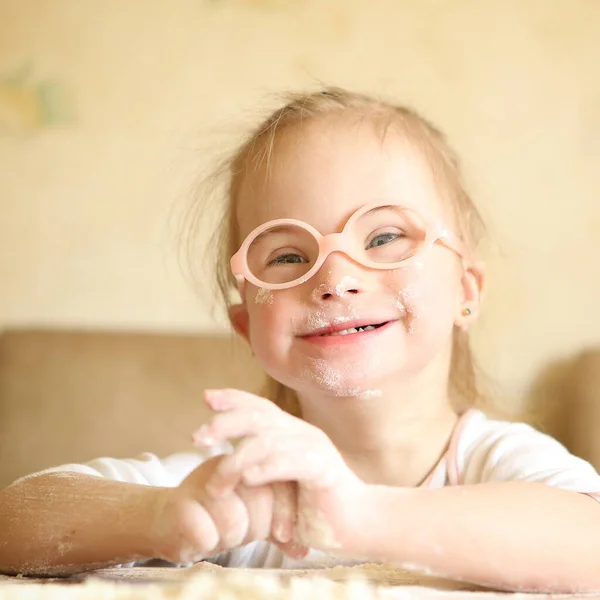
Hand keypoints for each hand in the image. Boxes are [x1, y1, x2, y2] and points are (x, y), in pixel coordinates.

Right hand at [155, 455, 306, 563]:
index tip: (283, 536)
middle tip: (241, 532)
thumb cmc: (218, 518)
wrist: (169, 522)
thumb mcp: (253, 517)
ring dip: (230, 538)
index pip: (278, 481)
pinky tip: (201, 537)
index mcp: (247, 461)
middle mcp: (225, 465)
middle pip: (259, 499)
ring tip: (219, 533)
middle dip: (255, 528)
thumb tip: (304, 547)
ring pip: (233, 520)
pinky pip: (207, 534)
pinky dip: (207, 543)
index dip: (284, 512)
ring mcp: (200, 481)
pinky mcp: (178, 504)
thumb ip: (279, 525)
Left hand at [192, 389, 366, 552]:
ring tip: (216, 482)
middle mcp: (301, 433)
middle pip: (258, 416)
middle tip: (198, 437)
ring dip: (237, 460)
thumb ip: (258, 470)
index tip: (206, 397)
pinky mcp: (324, 470)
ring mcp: (314, 448)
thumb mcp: (279, 484)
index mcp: (291, 432)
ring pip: (268, 441)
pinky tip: (249, 478)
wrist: (356, 525)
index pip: (260, 406)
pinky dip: (268, 467)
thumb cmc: (313, 507)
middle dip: (224, 423)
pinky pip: (291, 461)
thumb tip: (221, 468)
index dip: (233, 399)